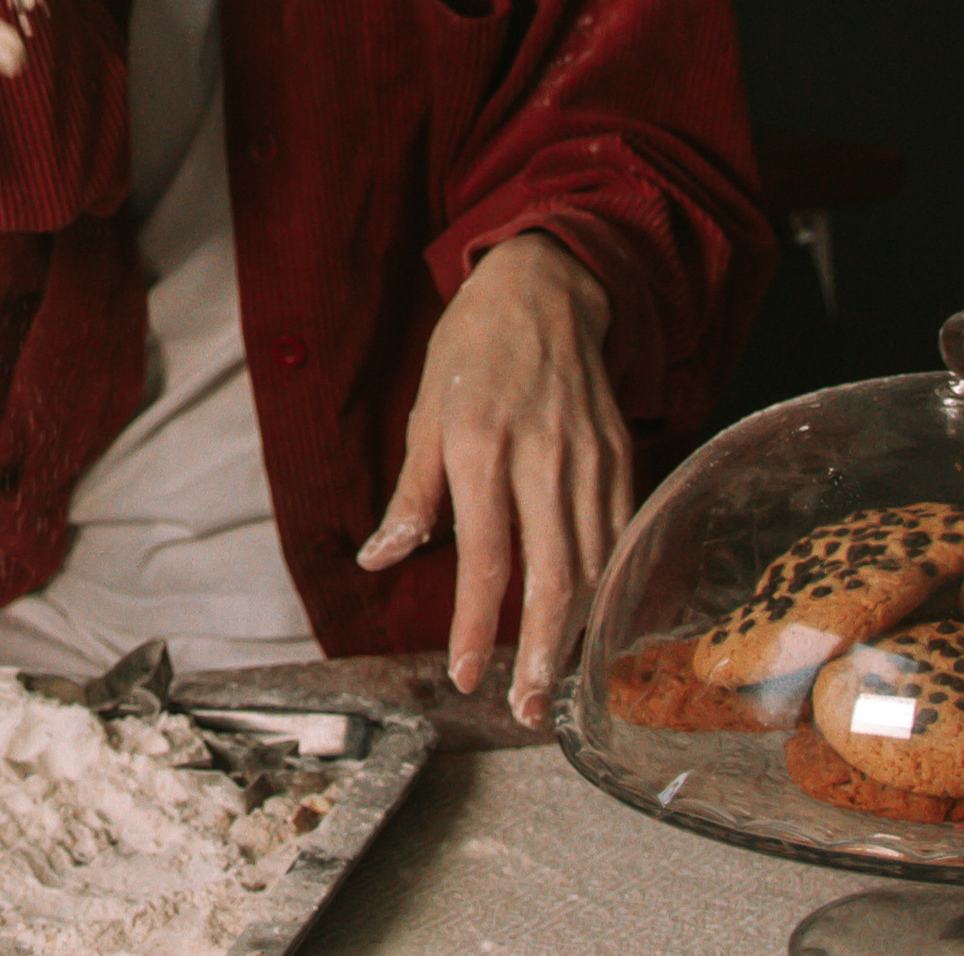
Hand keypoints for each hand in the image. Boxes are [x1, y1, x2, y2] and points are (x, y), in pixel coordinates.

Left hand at [356, 232, 633, 728]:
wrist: (544, 291)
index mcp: (480, 445)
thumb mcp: (423, 412)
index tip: (467, 676)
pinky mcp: (623, 460)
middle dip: (538, 655)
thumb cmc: (470, 352)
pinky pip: (621, 539)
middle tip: (521, 711)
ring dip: (577, 636)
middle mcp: (540, 458)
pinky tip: (597, 628)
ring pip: (594, 567)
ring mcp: (590, 461)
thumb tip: (379, 559)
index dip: (477, 626)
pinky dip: (611, 591)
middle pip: (550, 577)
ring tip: (554, 687)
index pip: (482, 557)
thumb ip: (411, 494)